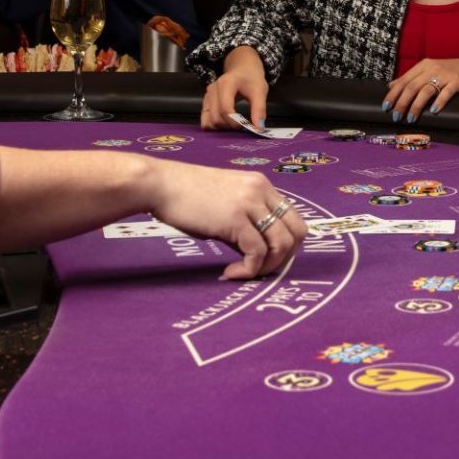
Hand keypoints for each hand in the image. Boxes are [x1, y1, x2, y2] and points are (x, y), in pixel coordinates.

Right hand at [144, 160, 306, 279]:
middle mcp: (261, 190)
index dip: (287, 244)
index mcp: (261, 185)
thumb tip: (255, 255)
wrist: (161, 185)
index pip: (293, 218)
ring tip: (244, 273)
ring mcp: (250, 203)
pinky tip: (230, 273)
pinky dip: (248, 270)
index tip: (266, 259)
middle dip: (284, 258)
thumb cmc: (186, 196)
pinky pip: (256, 252)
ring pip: (281, 243)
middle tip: (259, 270)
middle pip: (297, 232)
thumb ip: (245, 224)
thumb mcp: (226, 204)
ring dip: (267, 267)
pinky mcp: (235, 218)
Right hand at [201, 47, 268, 129]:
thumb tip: (258, 129)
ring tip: (234, 124)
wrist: (242, 67)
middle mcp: (212, 90)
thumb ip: (259, 109)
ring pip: (208, 121)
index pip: (226, 109)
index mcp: (225, 84)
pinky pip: (205, 119)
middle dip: (230, 126)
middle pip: (216, 117)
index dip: (236, 122)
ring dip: (221, 128)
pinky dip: (214, 126)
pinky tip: (226, 123)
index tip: (247, 126)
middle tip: (242, 125)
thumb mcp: (260, 90)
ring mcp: (207, 96)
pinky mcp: (206, 102)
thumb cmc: (251, 77)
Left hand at [383, 58, 458, 123]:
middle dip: (402, 103)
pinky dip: (439, 102)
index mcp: (423, 65)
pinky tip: (434, 111)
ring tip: (410, 119)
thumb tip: (391, 85)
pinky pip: (447, 92)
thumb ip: (411, 77)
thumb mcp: (430, 70)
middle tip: (396, 117)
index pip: (404, 80)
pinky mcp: (458, 81)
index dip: (393, 94)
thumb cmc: (452, 72)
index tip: (386, 107)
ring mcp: (445, 74)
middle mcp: (432, 68)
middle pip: (412, 86)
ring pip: (426, 90)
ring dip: (416, 106)